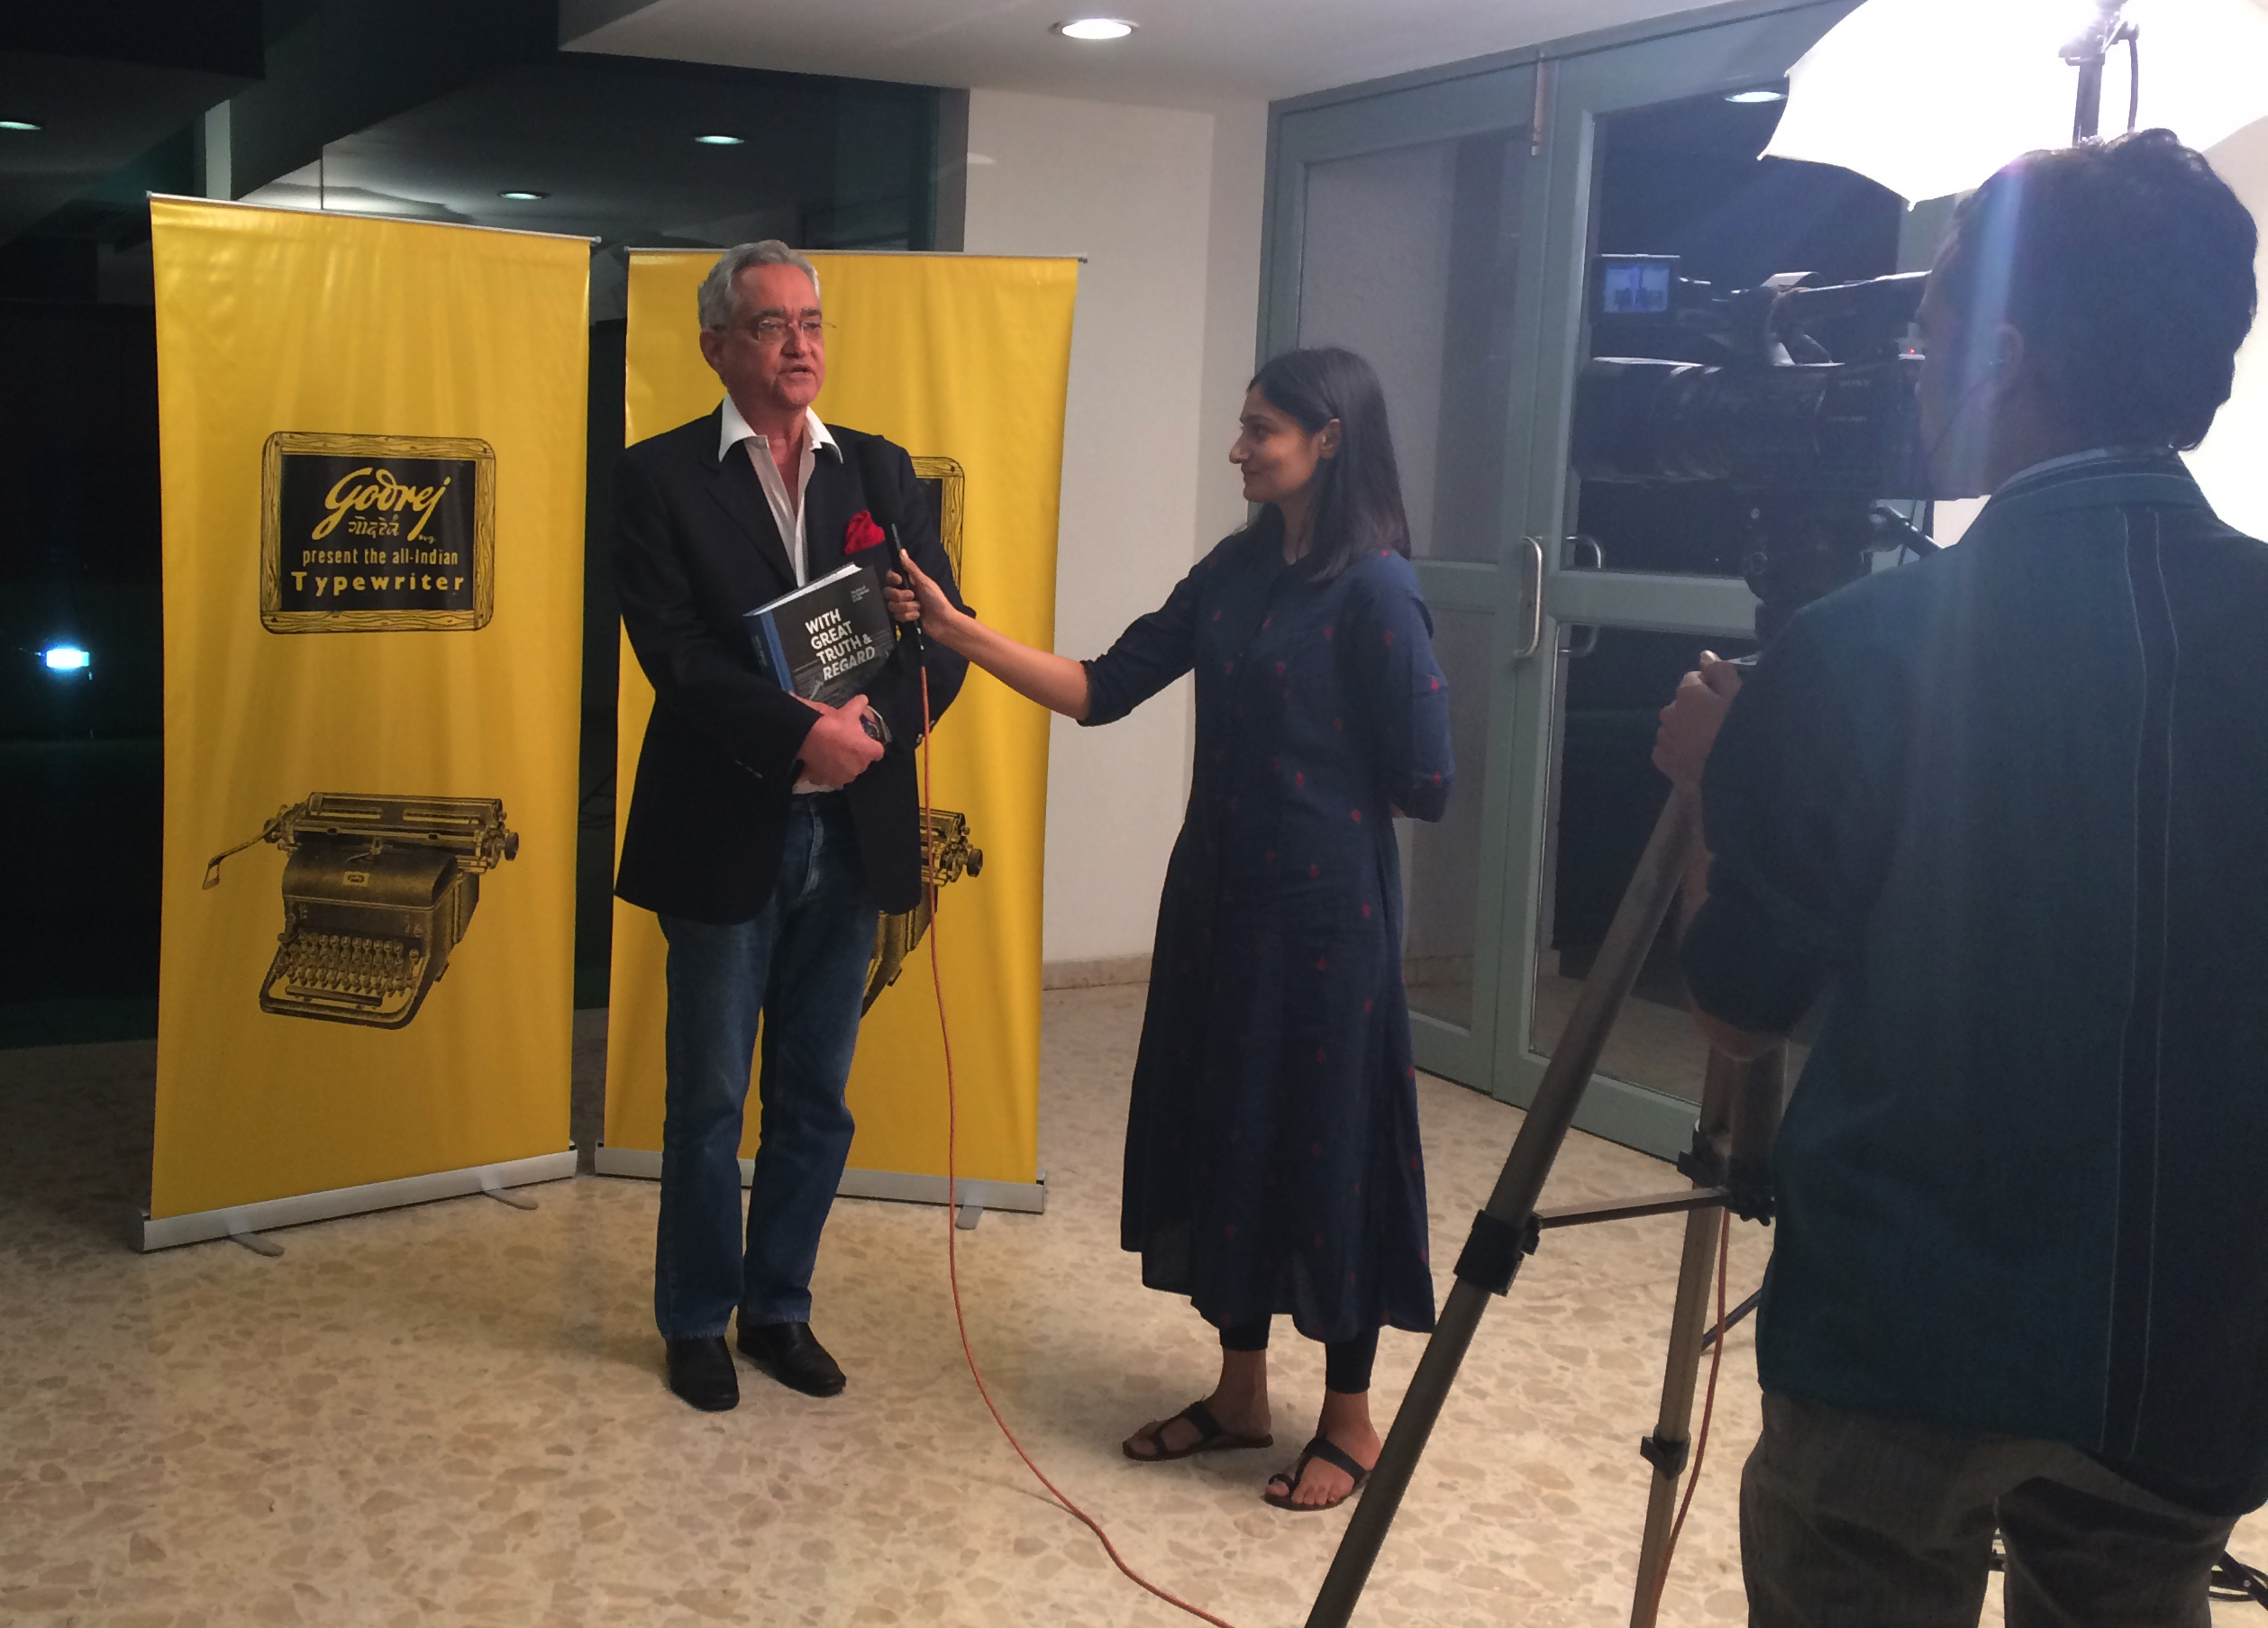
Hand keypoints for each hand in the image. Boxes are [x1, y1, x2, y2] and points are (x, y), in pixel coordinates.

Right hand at [794, 692, 884, 787]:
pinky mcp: (826, 781)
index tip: (863, 741)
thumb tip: (864, 698)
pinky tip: (819, 762)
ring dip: (841, 765)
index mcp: (868, 752)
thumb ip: (859, 706)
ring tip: (830, 754)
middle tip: (843, 745)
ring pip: (845, 772)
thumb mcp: (848, 711)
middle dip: (854, 756)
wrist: (808, 736)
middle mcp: (859, 768)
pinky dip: (825, 772)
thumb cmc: (833, 724)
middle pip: (861, 763)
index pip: (877, 752)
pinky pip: (828, 778)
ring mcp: (843, 777)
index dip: (871, 746)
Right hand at [885, 554, 957, 630]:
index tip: (900, 580)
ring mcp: (904, 606)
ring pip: (892, 605)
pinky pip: (897, 616)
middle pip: (888, 592)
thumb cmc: (938, 600)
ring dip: (907, 607)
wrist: (943, 622)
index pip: (891, 577)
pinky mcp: (904, 618)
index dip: (892, 579)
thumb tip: (902, 551)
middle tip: (914, 597)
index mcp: (909, 582)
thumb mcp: (925, 582)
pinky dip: (909, 617)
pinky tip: (918, 616)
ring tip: (919, 608)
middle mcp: (904, 593)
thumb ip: (911, 567)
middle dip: (901, 596)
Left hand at [1652, 651, 1743, 797]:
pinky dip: (1678, 749)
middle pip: (1683, 702)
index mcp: (1687, 693)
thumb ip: (1721, 671)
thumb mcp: (1739, 695)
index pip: (1694, 679)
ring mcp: (1664, 737)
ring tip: (1709, 742)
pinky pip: (1668, 747)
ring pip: (1674, 725)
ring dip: (1686, 728)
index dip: (1711, 687)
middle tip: (1719, 724)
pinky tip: (1695, 756)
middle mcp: (1669, 711)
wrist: (1731, 776)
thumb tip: (1704, 655)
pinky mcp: (1662, 760)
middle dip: (1696, 708)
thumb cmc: (1739, 731)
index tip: (1726, 702)